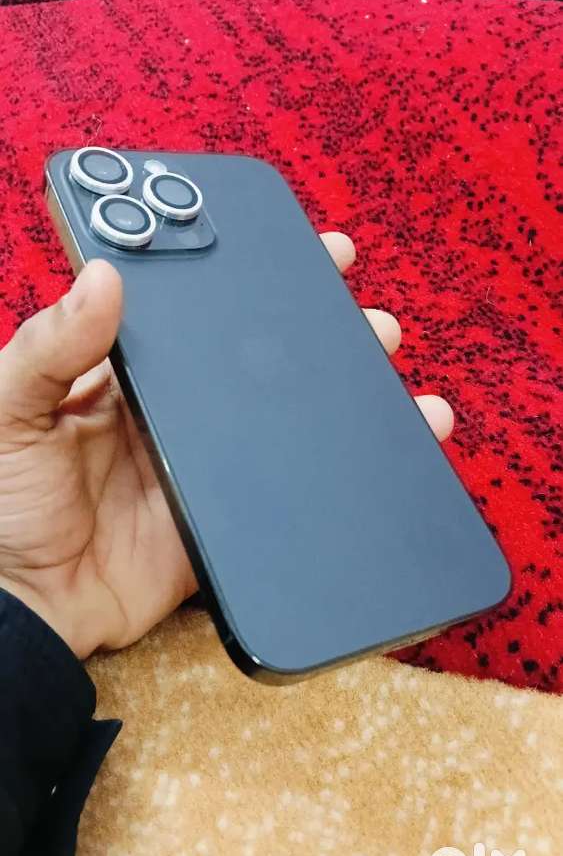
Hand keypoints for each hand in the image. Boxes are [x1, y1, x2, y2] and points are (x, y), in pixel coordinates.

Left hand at [0, 233, 451, 658]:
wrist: (24, 612)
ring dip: (334, 391)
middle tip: (357, 303)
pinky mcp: (220, 522)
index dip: (236, 275)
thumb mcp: (6, 412)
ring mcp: (201, 469)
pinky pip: (284, 491)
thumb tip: (103, 275)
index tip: (287, 243)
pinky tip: (378, 448)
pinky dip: (333, 472)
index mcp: (123, 377)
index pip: (189, 312)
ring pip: (279, 421)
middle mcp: (171, 415)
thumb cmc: (0, 507)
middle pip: (250, 363)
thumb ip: (48, 348)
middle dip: (308, 327)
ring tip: (384, 361)